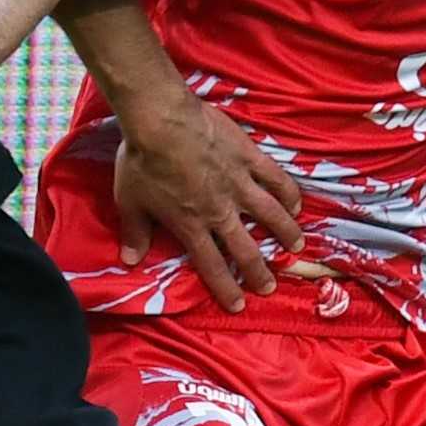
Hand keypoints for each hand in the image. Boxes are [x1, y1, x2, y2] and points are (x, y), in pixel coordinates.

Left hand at [112, 96, 305, 311]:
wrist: (161, 120)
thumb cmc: (142, 160)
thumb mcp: (129, 201)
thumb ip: (135, 232)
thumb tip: (128, 261)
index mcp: (192, 225)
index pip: (211, 265)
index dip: (225, 288)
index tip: (238, 305)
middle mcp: (221, 211)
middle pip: (245, 248)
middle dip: (259, 272)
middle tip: (270, 286)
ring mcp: (239, 184)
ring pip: (270, 215)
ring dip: (285, 233)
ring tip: (296, 247)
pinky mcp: (249, 158)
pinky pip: (275, 178)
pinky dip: (289, 192)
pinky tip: (297, 204)